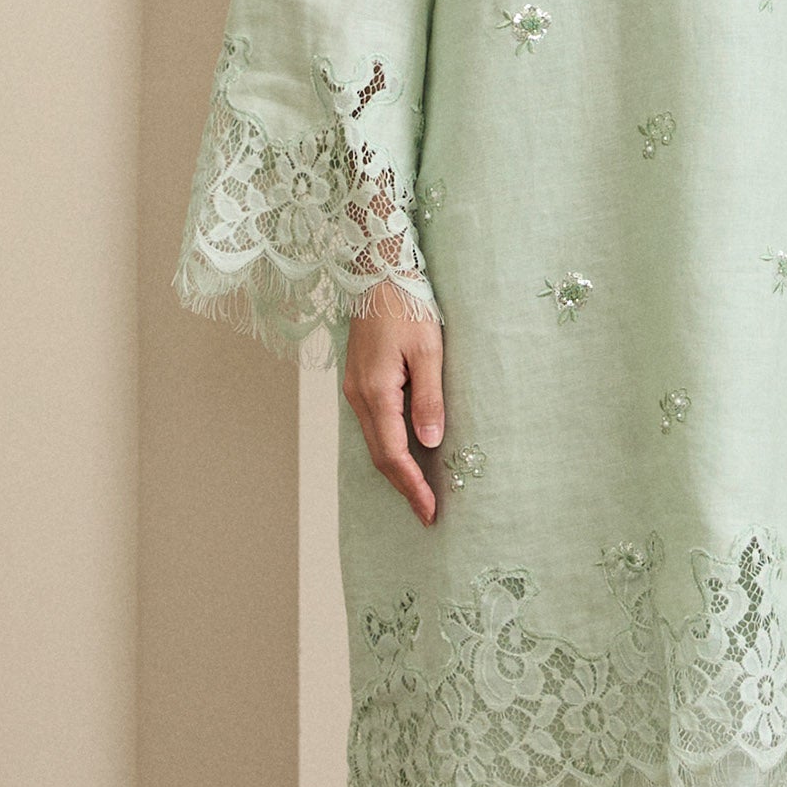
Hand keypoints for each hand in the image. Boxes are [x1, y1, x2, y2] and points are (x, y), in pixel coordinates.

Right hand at [343, 286, 445, 524]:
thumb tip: (430, 442)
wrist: (377, 273)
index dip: (412, 486)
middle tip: (428, 513)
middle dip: (404, 486)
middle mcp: (359, 396)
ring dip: (396, 470)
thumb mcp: (429, 350)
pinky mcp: (360, 382)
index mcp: (376, 391)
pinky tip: (405, 457)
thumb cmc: (407, 305)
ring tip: (420, 492)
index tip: (430, 511)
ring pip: (374, 443)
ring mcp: (355, 389)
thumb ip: (429, 398)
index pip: (393, 454)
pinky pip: (373, 426)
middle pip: (380, 456)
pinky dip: (389, 448)